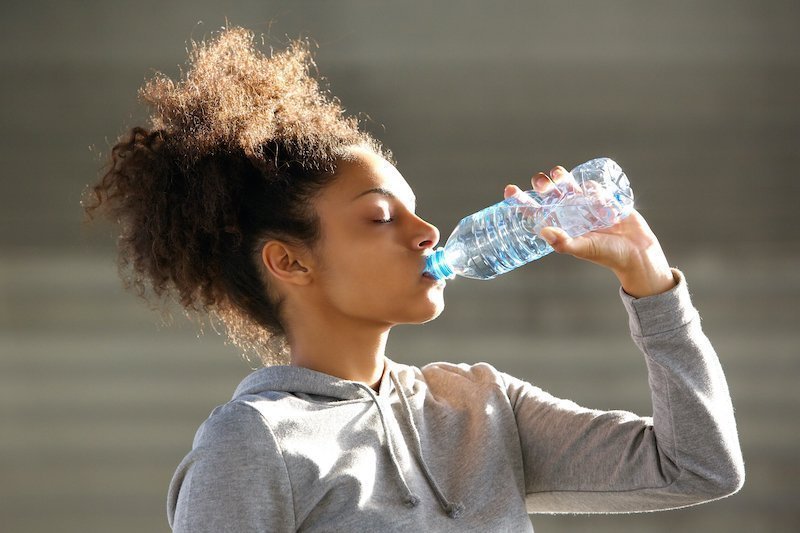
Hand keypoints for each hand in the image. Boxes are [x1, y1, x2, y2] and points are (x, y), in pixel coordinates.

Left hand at [503, 165, 676, 297]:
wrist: (638, 253)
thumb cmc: (609, 255)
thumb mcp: (584, 249)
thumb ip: (565, 243)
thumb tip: (544, 232)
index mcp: (562, 227)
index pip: (536, 212)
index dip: (521, 201)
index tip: (509, 190)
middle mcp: (571, 216)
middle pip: (550, 195)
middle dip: (543, 186)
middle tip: (541, 182)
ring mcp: (587, 207)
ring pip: (569, 187)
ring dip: (561, 178)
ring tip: (557, 174)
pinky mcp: (604, 201)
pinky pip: (593, 188)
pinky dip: (590, 184)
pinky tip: (590, 187)